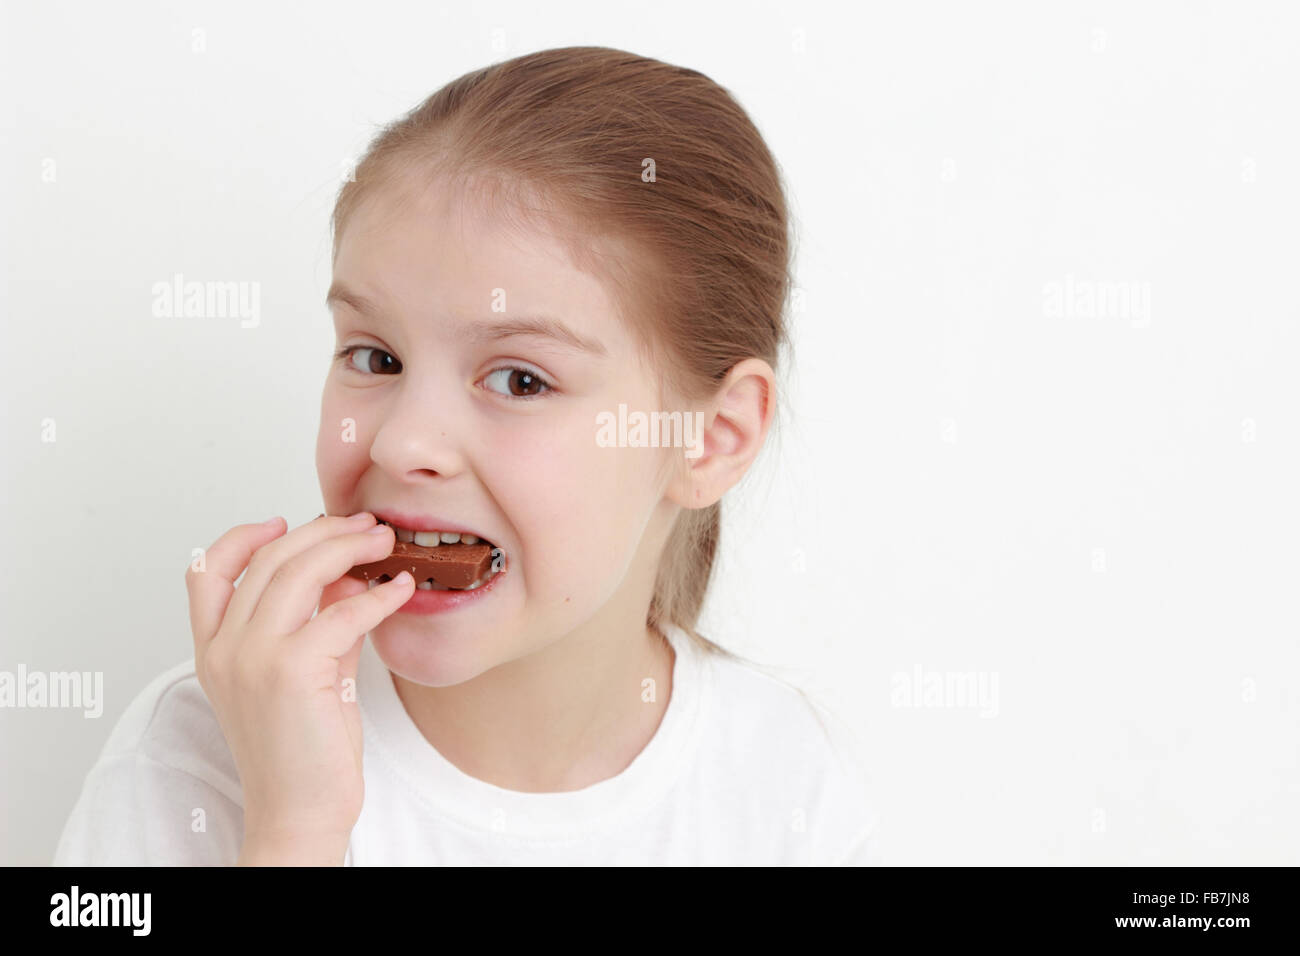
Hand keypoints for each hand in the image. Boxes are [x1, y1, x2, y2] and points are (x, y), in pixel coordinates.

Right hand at [185, 512, 414, 862]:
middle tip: (365, 526)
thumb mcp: (306, 675)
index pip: (207, 572)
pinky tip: (401, 589)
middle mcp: (225, 649)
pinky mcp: (291, 670)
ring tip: (383, 543)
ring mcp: (252, 657)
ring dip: (348, 548)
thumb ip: (319, 625)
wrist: (300, 813)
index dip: (244, 536)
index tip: (286, 521)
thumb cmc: (304, 752)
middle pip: (267, 559)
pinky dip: (379, 594)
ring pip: (299, 571)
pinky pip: (342, 611)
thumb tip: (348, 579)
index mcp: (214, 650)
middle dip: (322, 532)